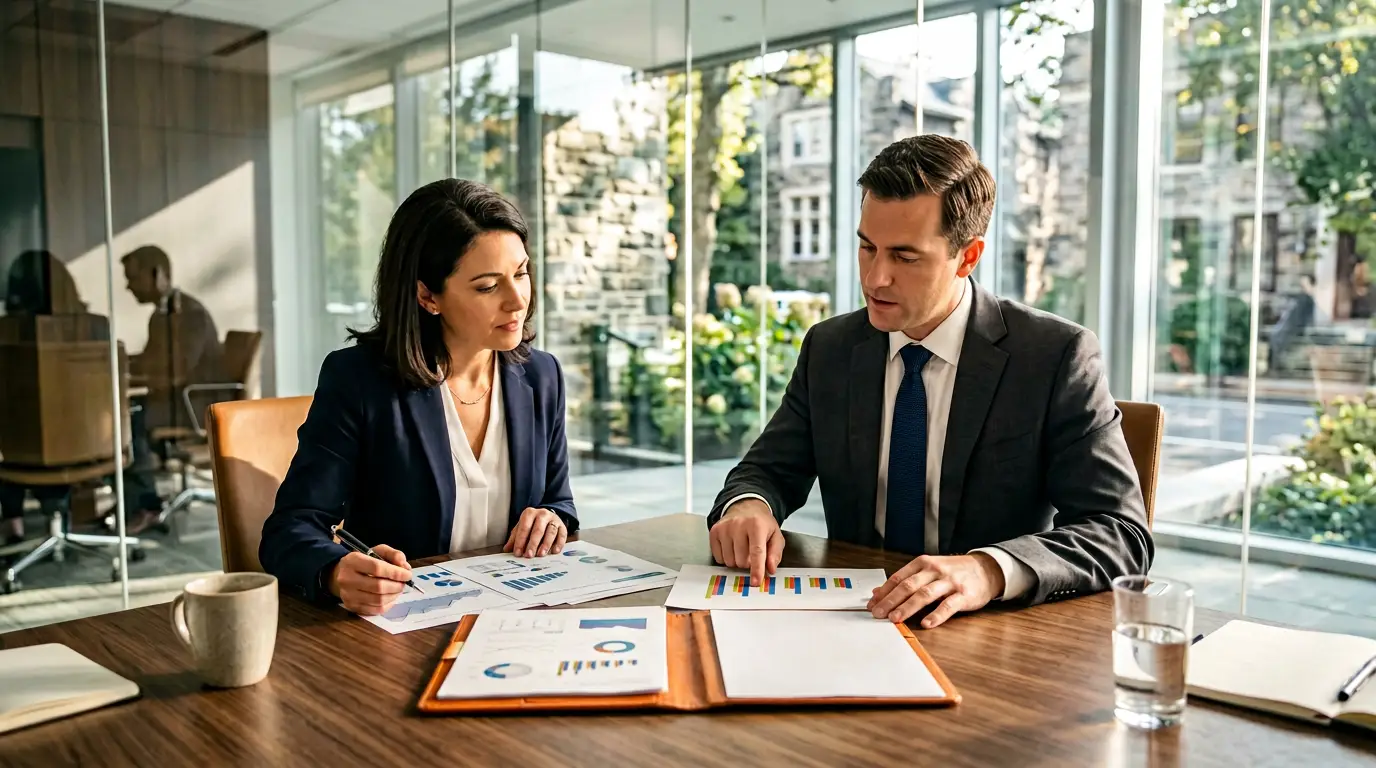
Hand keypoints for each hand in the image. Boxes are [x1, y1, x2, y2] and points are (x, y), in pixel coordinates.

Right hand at [328, 544, 411, 615]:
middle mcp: (346, 579)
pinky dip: (388, 604)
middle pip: (378, 586)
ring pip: (378, 600)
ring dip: (394, 595)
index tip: (407, 574)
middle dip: (397, 585)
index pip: (377, 568)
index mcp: (352, 561)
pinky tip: (391, 597)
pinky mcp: (352, 607)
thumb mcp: (377, 551)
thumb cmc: (364, 561)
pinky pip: (375, 610)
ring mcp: (348, 595)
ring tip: (398, 589)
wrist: (342, 574)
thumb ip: (394, 554)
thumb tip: (404, 566)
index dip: (395, 573)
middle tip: (404, 583)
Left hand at [504, 507, 566, 556]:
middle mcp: (542, 514)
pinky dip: (559, 544)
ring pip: (550, 532)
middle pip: (538, 530)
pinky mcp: (562, 526)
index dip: (520, 541)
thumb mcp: (522, 527)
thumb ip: (514, 538)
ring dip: (546, 544)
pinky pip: (562, 535)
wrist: (547, 517)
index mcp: (530, 513)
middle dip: (533, 544)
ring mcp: (554, 520)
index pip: (524, 527)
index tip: (518, 552)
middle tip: (529, 555)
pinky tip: (554, 551)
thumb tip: (506, 549)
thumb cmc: (532, 524)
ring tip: (540, 554)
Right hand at [709, 499, 783, 586]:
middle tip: (751, 553)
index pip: (756, 552)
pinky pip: (719, 558)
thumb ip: (775, 553)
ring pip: (729, 561)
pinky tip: (732, 547)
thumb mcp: (775, 535)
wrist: (745, 507)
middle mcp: (738, 525)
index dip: (756, 569)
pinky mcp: (714, 532)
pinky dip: (726, 558)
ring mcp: (724, 528)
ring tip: (742, 549)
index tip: (756, 582)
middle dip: (748, 563)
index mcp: (757, 525)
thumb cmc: (761, 524)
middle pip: (742, 560)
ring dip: (737, 561)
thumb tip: (770, 569)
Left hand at [867, 553, 1004, 628]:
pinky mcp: (964, 595)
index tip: (871, 604)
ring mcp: (949, 582)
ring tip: (895, 618)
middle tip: (878, 613)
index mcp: (923, 564)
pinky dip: (936, 615)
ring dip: (908, 607)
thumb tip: (877, 591)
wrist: (985, 569)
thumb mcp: (929, 570)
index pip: (899, 578)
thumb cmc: (953, 572)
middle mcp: (935, 571)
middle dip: (891, 600)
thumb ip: (905, 580)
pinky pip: (948, 606)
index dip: (884, 592)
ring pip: (925, 594)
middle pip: (908, 586)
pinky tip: (926, 623)